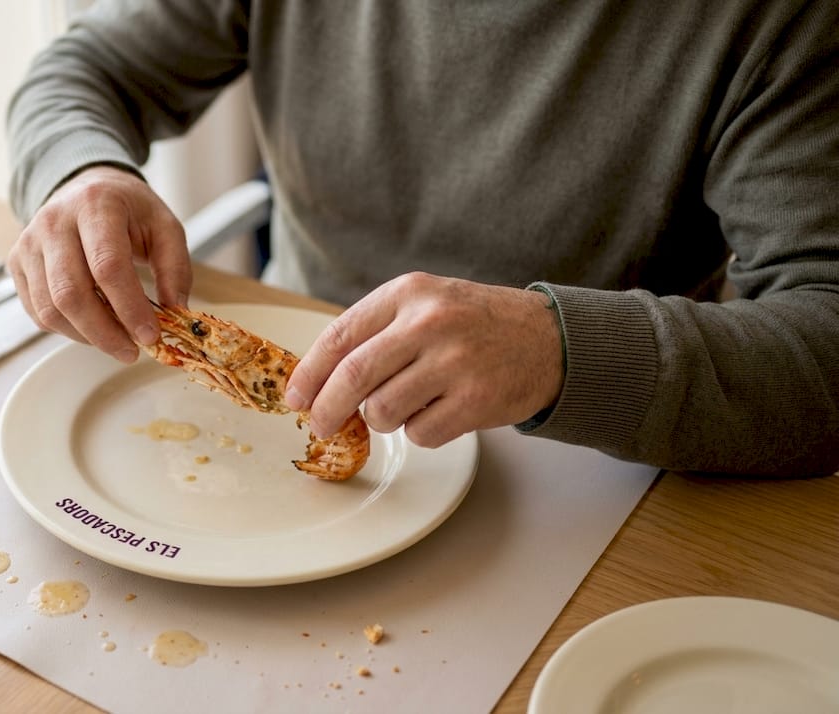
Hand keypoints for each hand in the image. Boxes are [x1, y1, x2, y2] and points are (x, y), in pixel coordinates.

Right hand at [7, 165, 191, 362]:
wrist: (85, 187)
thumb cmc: (128, 211)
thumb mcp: (164, 226)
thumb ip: (175, 268)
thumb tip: (174, 311)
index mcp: (95, 204)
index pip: (107, 266)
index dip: (129, 307)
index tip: (150, 336)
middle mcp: (53, 221)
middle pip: (71, 293)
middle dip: (105, 333)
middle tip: (132, 351)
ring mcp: (29, 243)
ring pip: (50, 309)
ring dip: (86, 336)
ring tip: (116, 340)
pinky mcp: (17, 263)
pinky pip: (38, 312)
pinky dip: (67, 330)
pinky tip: (92, 326)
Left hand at [284, 272, 563, 447]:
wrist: (550, 339)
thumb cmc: (475, 324)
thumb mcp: (425, 304)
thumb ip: (376, 332)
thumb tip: (317, 380)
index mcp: (408, 293)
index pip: (340, 336)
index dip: (309, 373)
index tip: (295, 397)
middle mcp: (430, 322)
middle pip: (353, 378)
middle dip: (326, 409)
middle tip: (319, 425)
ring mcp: (455, 361)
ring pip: (382, 411)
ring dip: (383, 420)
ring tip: (408, 404)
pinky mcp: (476, 400)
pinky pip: (420, 434)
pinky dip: (420, 432)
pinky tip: (441, 412)